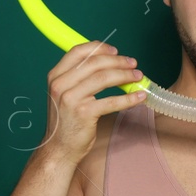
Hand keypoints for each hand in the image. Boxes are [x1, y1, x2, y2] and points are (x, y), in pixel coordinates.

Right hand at [40, 41, 145, 163]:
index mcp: (56, 76)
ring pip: (104, 78)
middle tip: (133, 64)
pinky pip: (112, 101)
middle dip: (118, 61)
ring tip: (138, 77)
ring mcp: (71, 98)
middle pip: (95, 63)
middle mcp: (61, 84)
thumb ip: (79, 78)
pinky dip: (129, 98)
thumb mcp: (65, 94)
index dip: (99, 47)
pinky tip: (139, 96)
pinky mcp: (84, 113)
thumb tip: (108, 63)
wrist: (60, 148)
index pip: (78, 51)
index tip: (115, 50)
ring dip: (125, 75)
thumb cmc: (66, 121)